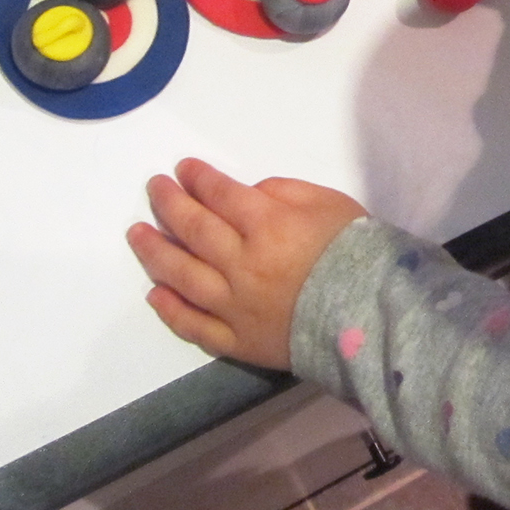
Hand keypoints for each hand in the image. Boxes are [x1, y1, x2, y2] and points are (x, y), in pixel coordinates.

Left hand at [126, 158, 366, 369]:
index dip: (198, 178)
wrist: (372, 317)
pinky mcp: (237, 340)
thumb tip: (246, 194)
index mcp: (267, 225)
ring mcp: (235, 306)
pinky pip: (194, 326)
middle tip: (154, 188)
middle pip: (194, 229)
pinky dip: (171, 310)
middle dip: (169, 203)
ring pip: (182, 276)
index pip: (219, 194)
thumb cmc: (354, 251)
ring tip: (137, 234)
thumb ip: (283, 191)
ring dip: (155, 252)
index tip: (183, 169)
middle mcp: (242, 263)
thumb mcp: (328, 203)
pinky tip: (154, 293)